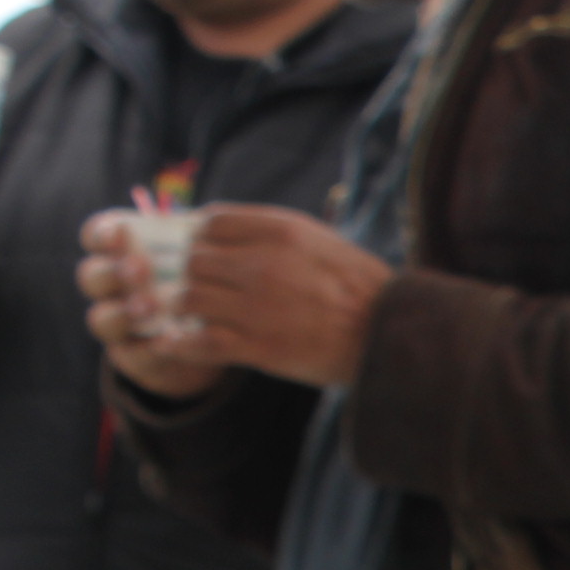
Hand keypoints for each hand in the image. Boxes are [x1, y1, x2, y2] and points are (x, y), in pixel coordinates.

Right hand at [76, 213, 225, 399]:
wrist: (213, 338)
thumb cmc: (202, 282)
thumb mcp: (199, 261)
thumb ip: (191, 245)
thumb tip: (201, 224)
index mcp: (120, 254)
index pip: (96, 236)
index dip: (103, 234)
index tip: (121, 232)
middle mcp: (110, 287)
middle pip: (92, 276)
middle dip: (114, 272)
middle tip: (141, 269)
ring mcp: (117, 324)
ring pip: (101, 318)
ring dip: (124, 312)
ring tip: (150, 307)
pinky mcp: (133, 357)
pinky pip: (133, 354)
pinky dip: (149, 349)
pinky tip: (168, 342)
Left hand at [159, 205, 390, 388]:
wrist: (395, 340)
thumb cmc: (366, 292)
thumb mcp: (326, 243)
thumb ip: (278, 232)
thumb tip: (226, 227)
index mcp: (283, 233)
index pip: (212, 222)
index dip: (201, 237)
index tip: (208, 252)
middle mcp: (265, 265)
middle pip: (195, 259)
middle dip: (194, 274)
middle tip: (204, 288)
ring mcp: (259, 307)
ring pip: (189, 298)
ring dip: (186, 308)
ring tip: (196, 316)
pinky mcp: (259, 347)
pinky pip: (199, 341)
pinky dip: (180, 343)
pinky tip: (175, 343)